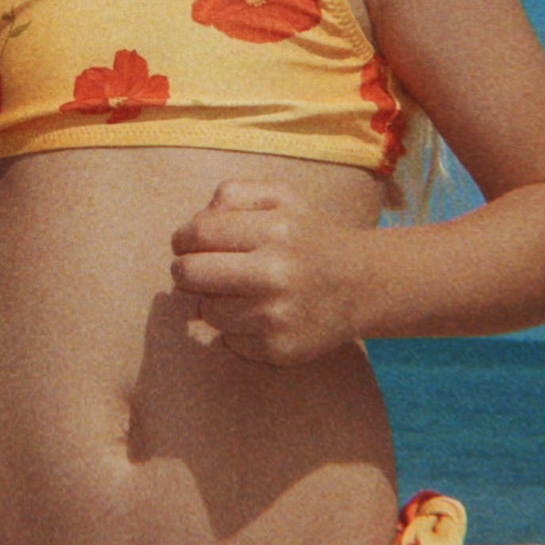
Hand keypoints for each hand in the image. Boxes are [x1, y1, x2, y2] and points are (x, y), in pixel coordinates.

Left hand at [169, 178, 372, 364]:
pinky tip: (259, 314)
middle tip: (193, 271)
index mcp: (276, 229)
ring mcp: (279, 316)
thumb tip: (194, 224)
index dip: (183, 238)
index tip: (185, 243)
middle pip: (192, 274)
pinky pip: (229, 340)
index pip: (200, 233)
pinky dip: (236, 328)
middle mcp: (278, 273)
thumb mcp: (280, 197)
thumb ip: (233, 194)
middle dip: (184, 271)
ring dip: (213, 301)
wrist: (361, 285)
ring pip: (207, 311)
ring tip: (239, 291)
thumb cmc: (307, 236)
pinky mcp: (280, 349)